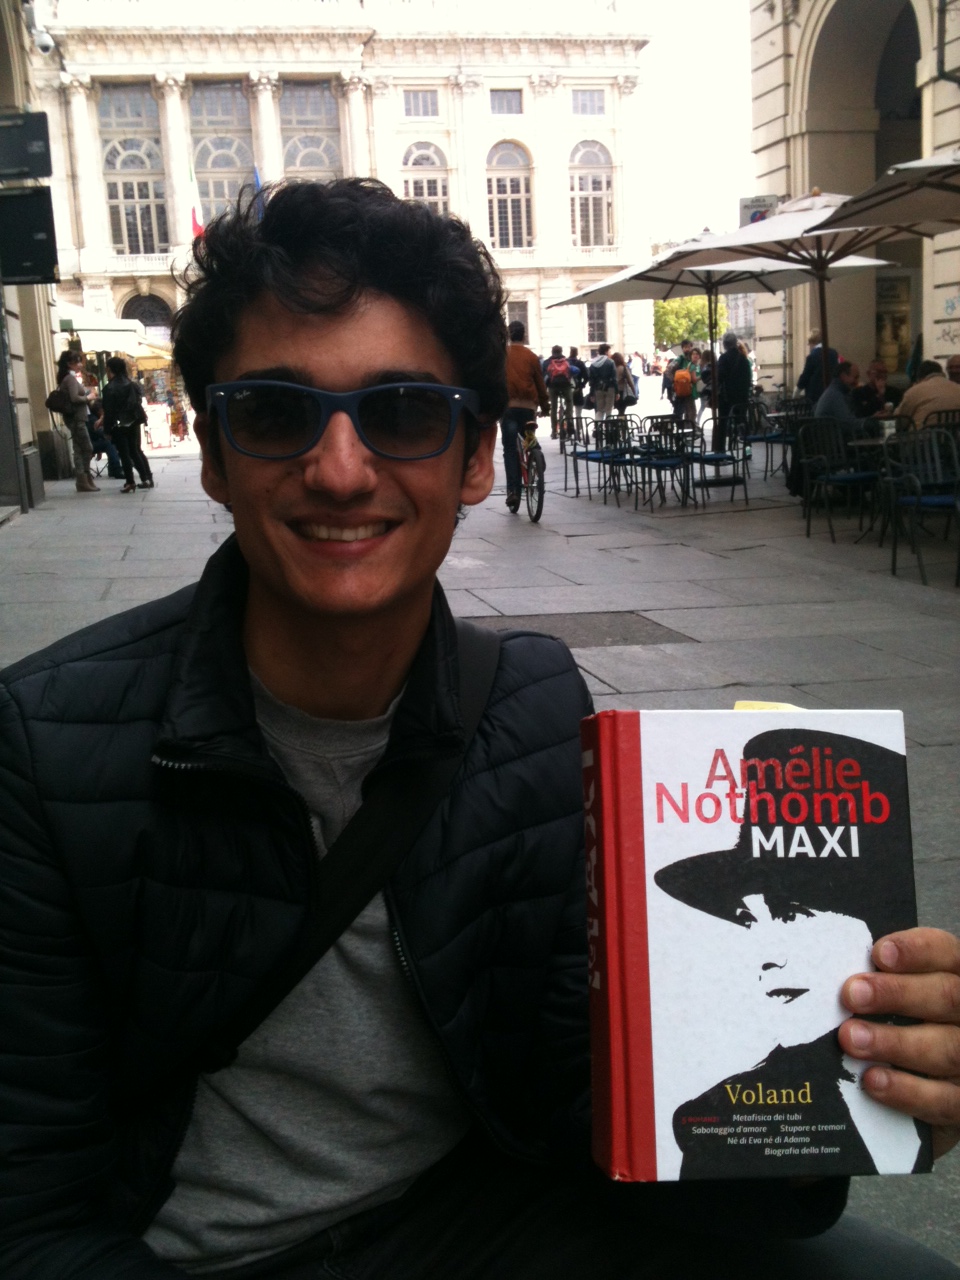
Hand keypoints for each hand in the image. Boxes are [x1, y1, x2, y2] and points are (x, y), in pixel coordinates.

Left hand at [839, 928, 959, 1158]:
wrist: (935, 1086)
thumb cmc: (908, 1025)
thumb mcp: (902, 995)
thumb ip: (881, 978)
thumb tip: (828, 968)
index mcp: (958, 978)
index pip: (946, 954)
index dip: (916, 951)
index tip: (878, 953)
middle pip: (948, 997)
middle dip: (897, 993)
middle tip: (851, 994)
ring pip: (946, 1049)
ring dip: (893, 1042)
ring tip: (850, 1038)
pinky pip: (943, 1100)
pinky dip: (906, 1091)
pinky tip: (872, 1080)